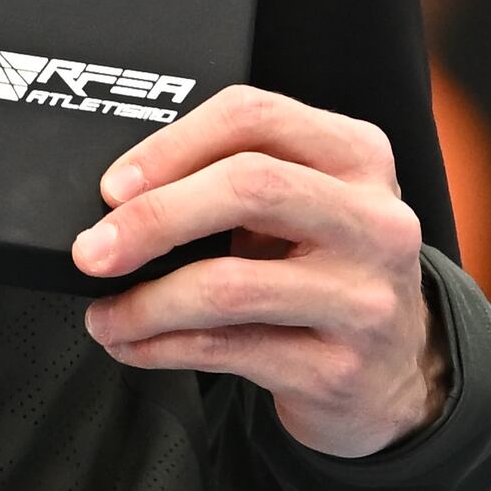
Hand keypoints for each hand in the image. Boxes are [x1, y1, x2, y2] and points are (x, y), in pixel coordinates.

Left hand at [74, 85, 443, 460]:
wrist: (395, 372)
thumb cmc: (330, 272)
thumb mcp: (306, 207)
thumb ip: (238, 181)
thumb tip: (124, 196)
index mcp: (358, 157)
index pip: (255, 117)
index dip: (172, 145)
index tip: (113, 185)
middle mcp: (374, 221)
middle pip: (249, 187)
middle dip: (153, 218)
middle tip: (95, 250)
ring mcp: (363, 299)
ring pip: (230, 285)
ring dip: (145, 302)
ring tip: (105, 313)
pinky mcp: (340, 368)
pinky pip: (230, 350)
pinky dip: (163, 346)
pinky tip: (136, 343)